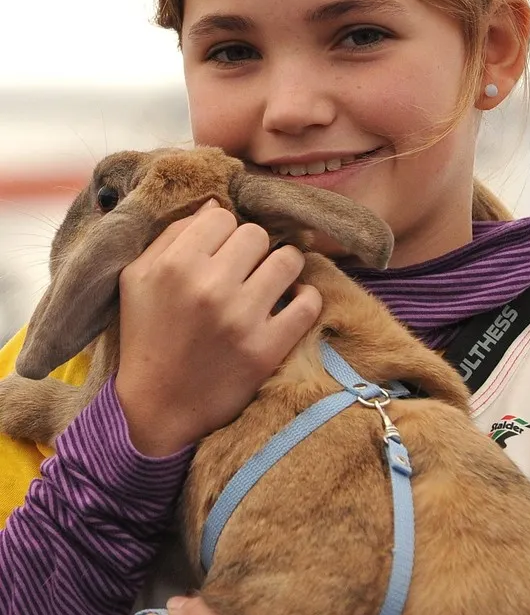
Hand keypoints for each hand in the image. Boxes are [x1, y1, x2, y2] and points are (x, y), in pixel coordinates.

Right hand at [115, 200, 321, 455]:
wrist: (158, 407)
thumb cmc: (146, 336)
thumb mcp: (137, 278)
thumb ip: (171, 235)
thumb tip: (216, 206)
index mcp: (174, 266)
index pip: (222, 216)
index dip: (222, 232)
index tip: (219, 252)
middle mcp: (210, 287)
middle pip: (256, 234)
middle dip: (251, 248)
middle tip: (244, 269)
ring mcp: (242, 318)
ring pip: (288, 259)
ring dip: (281, 268)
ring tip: (270, 282)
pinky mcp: (267, 348)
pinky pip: (308, 303)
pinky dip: (304, 300)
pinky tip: (288, 305)